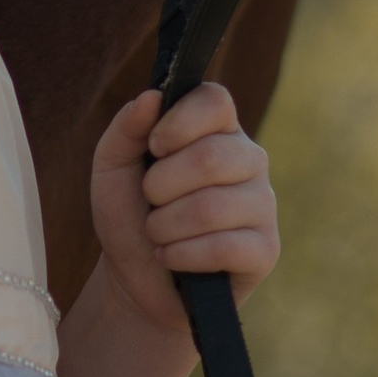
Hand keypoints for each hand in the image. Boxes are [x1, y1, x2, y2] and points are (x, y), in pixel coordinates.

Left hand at [89, 81, 279, 325]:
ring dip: (165, 227)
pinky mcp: (265, 250)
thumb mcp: (112, 167)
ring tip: (157, 234)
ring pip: (211, 207)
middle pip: (211, 157)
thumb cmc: (129, 215)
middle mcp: (248, 160)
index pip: (216, 100)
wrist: (135, 280)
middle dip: (160, 187)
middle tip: (151, 202)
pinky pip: (223, 247)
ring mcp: (262, 205)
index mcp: (217, 130)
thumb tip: (152, 96)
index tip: (154, 147)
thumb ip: (126, 128)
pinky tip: (172, 258)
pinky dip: (181, 256)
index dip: (180, 122)